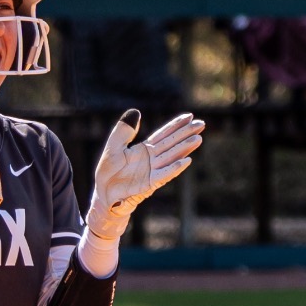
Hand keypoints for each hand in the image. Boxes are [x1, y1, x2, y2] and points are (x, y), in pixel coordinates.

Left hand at [85, 109, 204, 239]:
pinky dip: (175, 168)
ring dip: (184, 148)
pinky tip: (186, 160)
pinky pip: (164, 174)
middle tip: (201, 124)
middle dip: (186, 134)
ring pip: (171, 157)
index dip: (176, 125)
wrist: (104, 194)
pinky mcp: (150, 184)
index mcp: (144, 149)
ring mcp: (152, 171)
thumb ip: (123, 131)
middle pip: (172, 143)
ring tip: (198, 139)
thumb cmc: (108, 172)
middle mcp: (152, 159)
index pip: (163, 134)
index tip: (189, 116)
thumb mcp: (113, 147)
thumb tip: (136, 112)